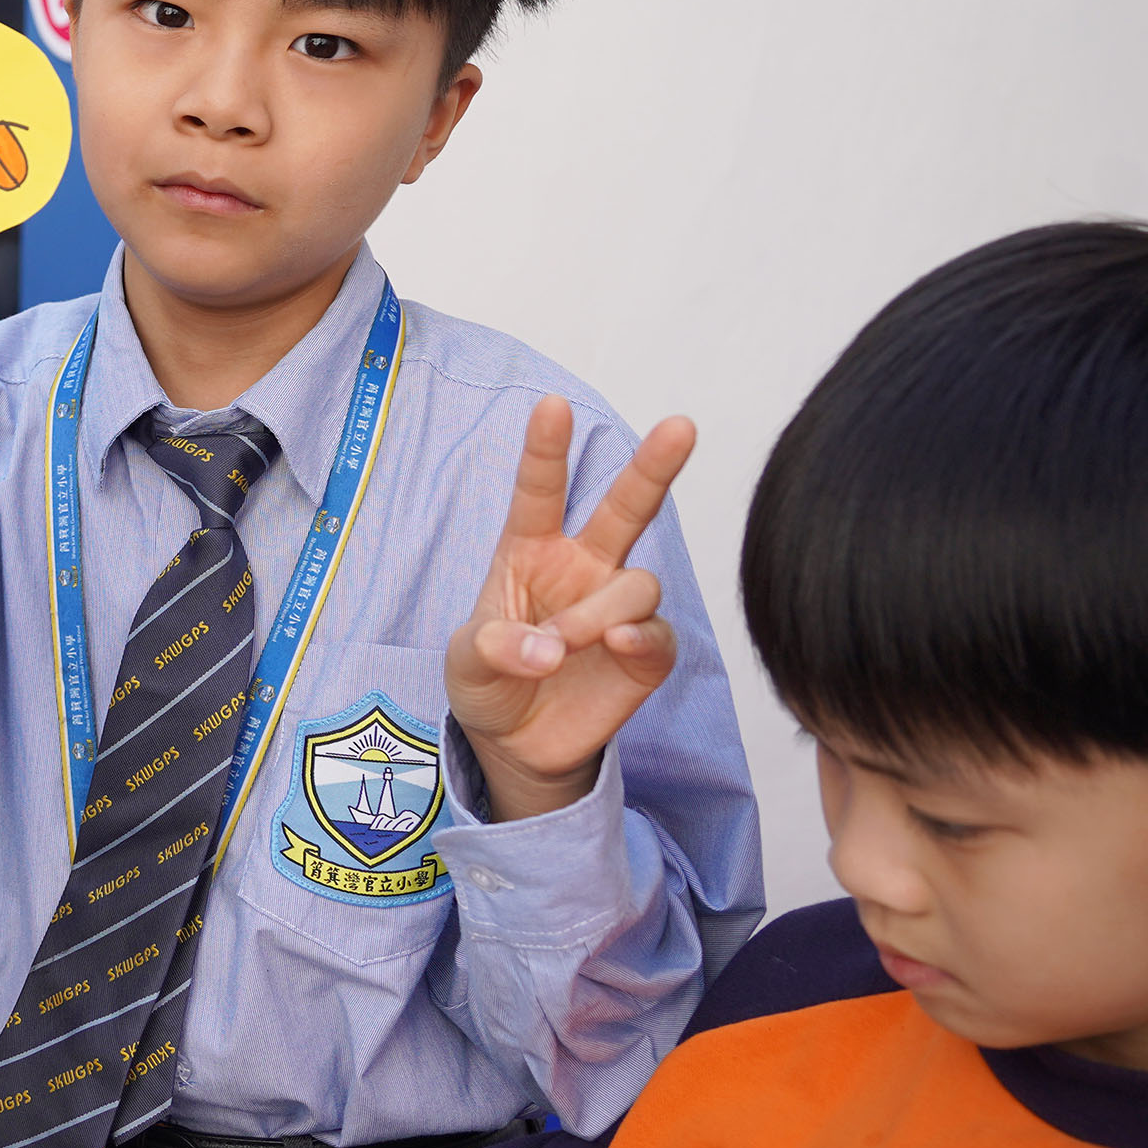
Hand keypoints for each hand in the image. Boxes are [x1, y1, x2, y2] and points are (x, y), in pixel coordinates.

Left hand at [446, 396, 695, 820]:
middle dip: (654, 466)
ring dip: (600, 612)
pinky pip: (658, 633)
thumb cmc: (488, 682)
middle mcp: (582, 568)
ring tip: (562, 644)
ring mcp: (617, 607)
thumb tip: (549, 650)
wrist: (517, 743)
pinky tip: (616, 647)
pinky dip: (639, 637)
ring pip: (637, 584)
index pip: (540, 491)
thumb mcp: (466, 663)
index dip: (546, 449)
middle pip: (627, 507)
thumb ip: (494, 648)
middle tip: (681, 425)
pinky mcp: (645, 652)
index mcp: (529, 551)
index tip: (552, 404)